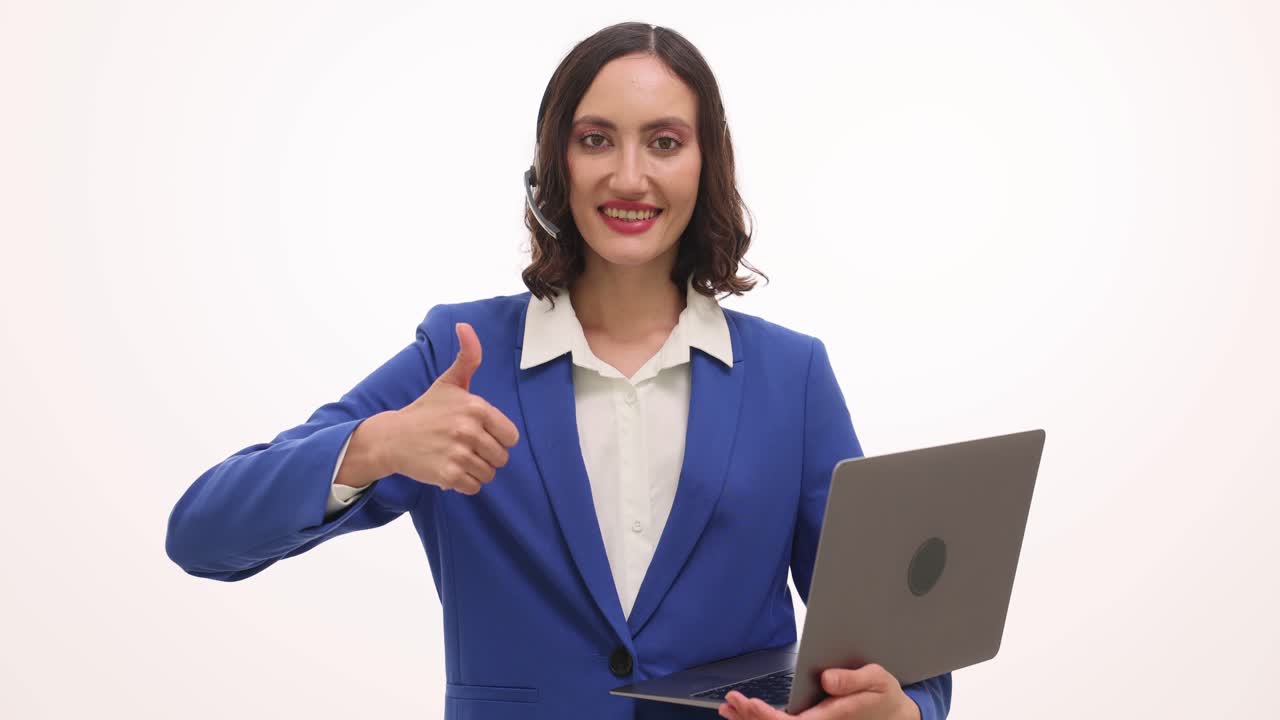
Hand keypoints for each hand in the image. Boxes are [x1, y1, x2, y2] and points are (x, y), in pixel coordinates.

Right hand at [381, 322, 519, 494]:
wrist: (393, 437)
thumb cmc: (426, 410)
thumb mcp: (449, 382)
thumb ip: (467, 356)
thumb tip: (465, 325)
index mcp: (476, 407)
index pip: (510, 436)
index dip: (497, 438)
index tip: (479, 433)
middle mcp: (469, 430)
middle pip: (501, 457)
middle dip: (486, 455)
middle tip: (465, 447)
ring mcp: (458, 454)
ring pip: (488, 473)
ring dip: (476, 470)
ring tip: (456, 457)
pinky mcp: (448, 475)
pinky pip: (474, 487)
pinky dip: (464, 483)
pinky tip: (449, 469)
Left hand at [717, 664, 919, 719]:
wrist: (895, 714)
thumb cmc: (884, 696)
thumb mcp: (876, 680)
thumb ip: (852, 681)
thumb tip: (827, 679)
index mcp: (831, 718)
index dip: (767, 717)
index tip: (751, 703)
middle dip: (751, 717)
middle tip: (733, 700)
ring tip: (729, 707)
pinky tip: (741, 715)